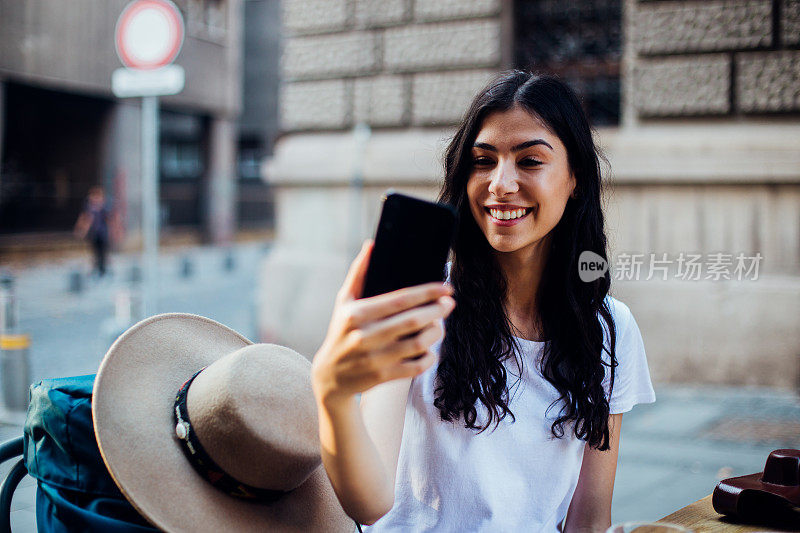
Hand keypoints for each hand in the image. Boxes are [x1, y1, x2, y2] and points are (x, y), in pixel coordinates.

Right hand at [311, 240, 454, 405]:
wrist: (329, 376)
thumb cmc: (341, 331)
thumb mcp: (344, 302)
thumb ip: (358, 273)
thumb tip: (372, 245)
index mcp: (356, 314)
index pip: (400, 299)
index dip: (427, 292)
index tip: (446, 288)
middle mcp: (365, 335)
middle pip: (413, 320)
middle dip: (437, 310)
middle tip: (449, 304)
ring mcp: (374, 358)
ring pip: (418, 343)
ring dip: (436, 333)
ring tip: (439, 325)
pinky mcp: (382, 376)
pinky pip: (416, 366)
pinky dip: (429, 357)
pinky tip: (430, 349)